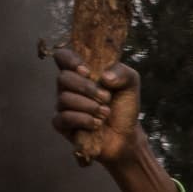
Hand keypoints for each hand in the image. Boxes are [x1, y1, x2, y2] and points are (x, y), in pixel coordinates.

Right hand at [52, 47, 141, 166]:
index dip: (70, 60)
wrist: (125, 134)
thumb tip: (104, 77)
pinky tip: (96, 124)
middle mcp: (68, 87)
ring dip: (89, 106)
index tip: (88, 71)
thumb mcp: (130, 83)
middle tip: (106, 97)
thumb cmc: (123, 106)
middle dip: (87, 88)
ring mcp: (63, 106)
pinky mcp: (62, 124)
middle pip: (63, 78)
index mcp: (80, 72)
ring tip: (105, 113)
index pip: (63, 57)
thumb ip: (122, 73)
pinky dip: (83, 120)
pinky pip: (63, 118)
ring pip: (64, 98)